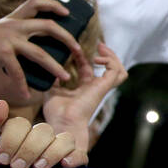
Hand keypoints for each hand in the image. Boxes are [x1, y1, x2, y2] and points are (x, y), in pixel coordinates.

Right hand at [0, 0, 89, 99]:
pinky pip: (19, 72)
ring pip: (40, 53)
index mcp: (13, 19)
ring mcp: (8, 39)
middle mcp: (13, 26)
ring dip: (55, 67)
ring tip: (66, 77)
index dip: (54, 5)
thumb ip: (15, 34)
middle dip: (67, 38)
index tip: (67, 12)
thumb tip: (36, 46)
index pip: (36, 3)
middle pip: (49, 27)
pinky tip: (28, 95)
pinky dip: (24, 85)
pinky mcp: (1, 53)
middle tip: (78, 50)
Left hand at [0, 102, 77, 167]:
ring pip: (65, 140)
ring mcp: (59, 149)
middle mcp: (41, 137)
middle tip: (17, 167)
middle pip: (43, 131)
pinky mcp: (72, 162)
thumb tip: (2, 104)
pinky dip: (73, 158)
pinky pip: (80, 155)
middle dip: (29, 149)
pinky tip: (64, 165)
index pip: (20, 124)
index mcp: (20, 131)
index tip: (1, 159)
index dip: (11, 140)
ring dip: (51, 153)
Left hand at [42, 42, 126, 166]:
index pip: (88, 69)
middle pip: (110, 69)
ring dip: (112, 57)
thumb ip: (53, 79)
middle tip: (98, 45)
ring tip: (101, 49)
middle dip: (106, 55)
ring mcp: (101, 87)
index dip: (83, 56)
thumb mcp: (51, 90)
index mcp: (83, 88)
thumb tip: (48, 68)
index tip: (75, 47)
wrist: (63, 121)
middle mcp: (95, 87)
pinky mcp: (104, 87)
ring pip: (119, 71)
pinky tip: (97, 58)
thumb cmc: (57, 112)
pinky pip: (115, 71)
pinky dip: (110, 61)